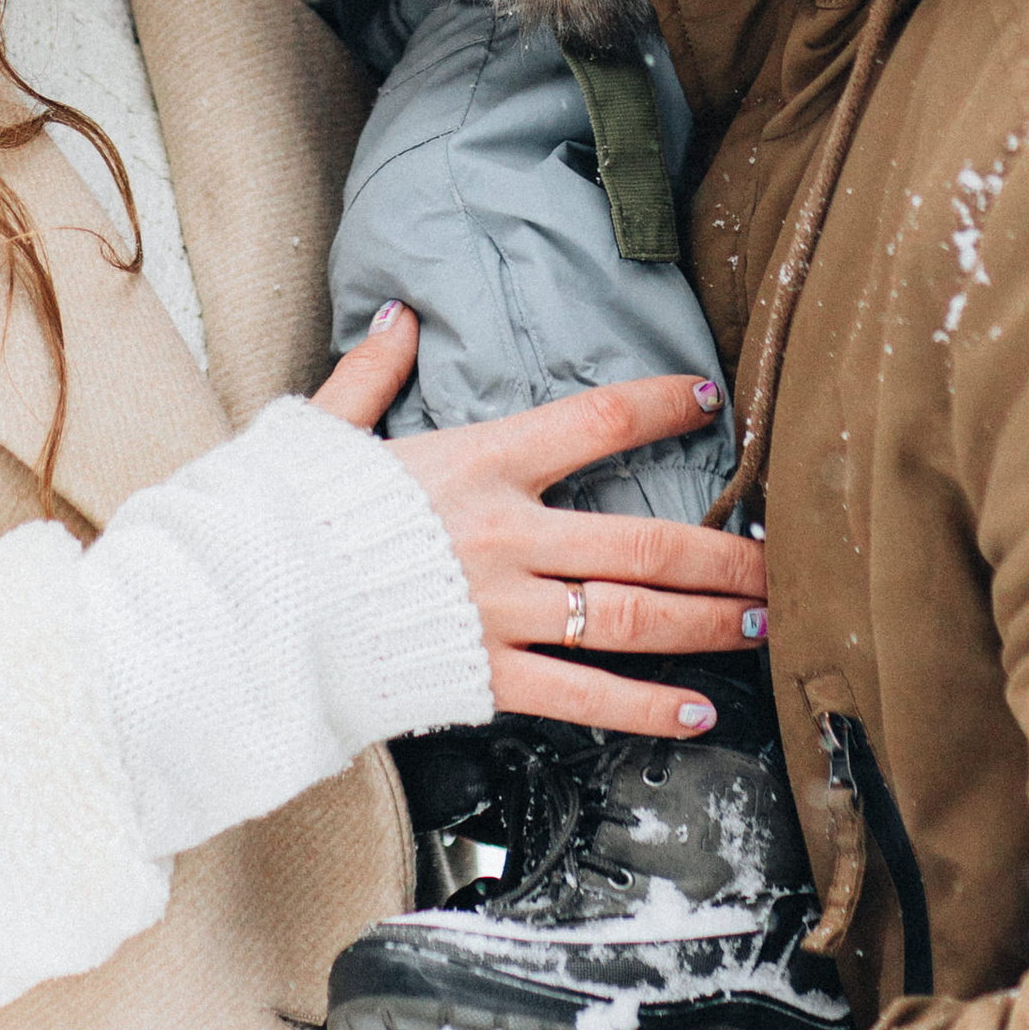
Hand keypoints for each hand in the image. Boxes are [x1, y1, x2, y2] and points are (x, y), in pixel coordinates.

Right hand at [312, 308, 766, 737]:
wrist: (253, 610)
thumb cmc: (289, 517)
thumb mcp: (327, 429)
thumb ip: (375, 372)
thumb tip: (399, 315)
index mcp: (476, 464)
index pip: (593, 422)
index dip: (658, 406)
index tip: (708, 399)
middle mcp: (505, 537)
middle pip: (641, 540)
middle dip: (719, 551)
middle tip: (775, 555)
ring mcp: (502, 612)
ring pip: (630, 617)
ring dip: (704, 622)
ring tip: (757, 624)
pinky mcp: (487, 678)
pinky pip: (585, 697)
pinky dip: (647, 709)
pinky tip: (694, 714)